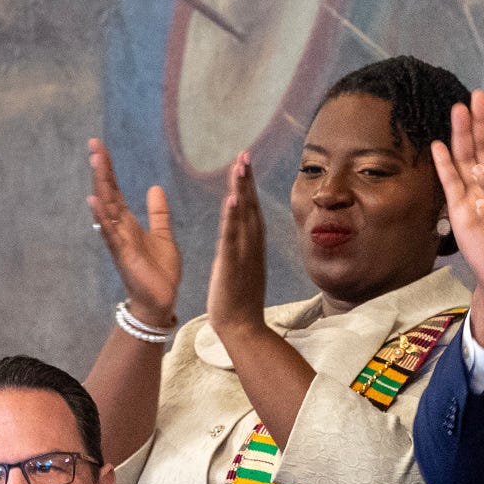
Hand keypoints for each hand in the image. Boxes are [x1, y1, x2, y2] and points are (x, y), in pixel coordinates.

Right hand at [87, 138, 179, 325]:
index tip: (99, 146)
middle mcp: (119, 229)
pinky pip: (109, 233)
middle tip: (94, 145)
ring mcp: (118, 241)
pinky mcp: (123, 255)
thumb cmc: (160, 271)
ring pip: (106, 208)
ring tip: (95, 162)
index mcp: (128, 223)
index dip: (108, 169)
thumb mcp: (163, 235)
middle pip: (107, 193)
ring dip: (100, 185)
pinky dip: (102, 217)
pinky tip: (95, 201)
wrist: (161, 300)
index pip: (115, 190)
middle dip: (101, 169)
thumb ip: (158, 213)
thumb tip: (155, 188)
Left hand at [205, 153, 267, 337]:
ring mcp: (244, 255)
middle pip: (250, 207)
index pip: (251, 209)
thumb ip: (242, 249)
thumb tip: (241, 234)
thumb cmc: (240, 302)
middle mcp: (252, 247)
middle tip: (244, 154)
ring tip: (240, 166)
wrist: (243, 329)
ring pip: (244, 216)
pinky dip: (232, 218)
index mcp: (252, 247)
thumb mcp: (242, 269)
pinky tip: (232, 199)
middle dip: (247, 180)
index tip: (244, 163)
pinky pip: (233, 238)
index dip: (248, 186)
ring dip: (242, 190)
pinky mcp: (233, 266)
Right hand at [434, 92, 483, 350]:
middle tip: (476, 96)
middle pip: (480, 148)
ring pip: (465, 160)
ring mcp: (470, 198)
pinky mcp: (460, 213)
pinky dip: (444, 165)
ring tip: (458, 109)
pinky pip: (452, 185)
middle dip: (479, 122)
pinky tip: (438, 145)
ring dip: (461, 135)